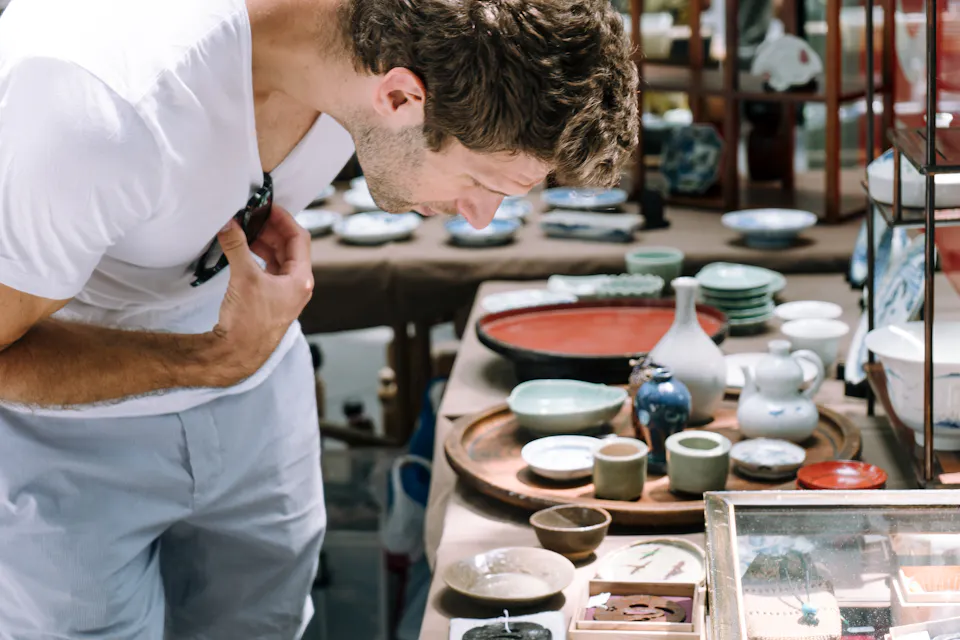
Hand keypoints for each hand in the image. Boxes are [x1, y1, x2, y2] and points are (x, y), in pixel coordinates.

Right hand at [209, 205, 313, 381]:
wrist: (238, 353)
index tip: (268, 207)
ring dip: (264, 242)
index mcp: (301, 279)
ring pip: (278, 258)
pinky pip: (269, 269)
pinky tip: (244, 249)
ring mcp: (285, 293)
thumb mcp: (244, 277)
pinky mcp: (271, 299)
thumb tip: (229, 223)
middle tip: (253, 215)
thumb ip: (237, 246)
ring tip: (245, 230)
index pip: (299, 238)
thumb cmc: (249, 321)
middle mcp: (298, 285)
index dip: (284, 219)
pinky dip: (259, 256)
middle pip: (290, 247)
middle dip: (271, 229)